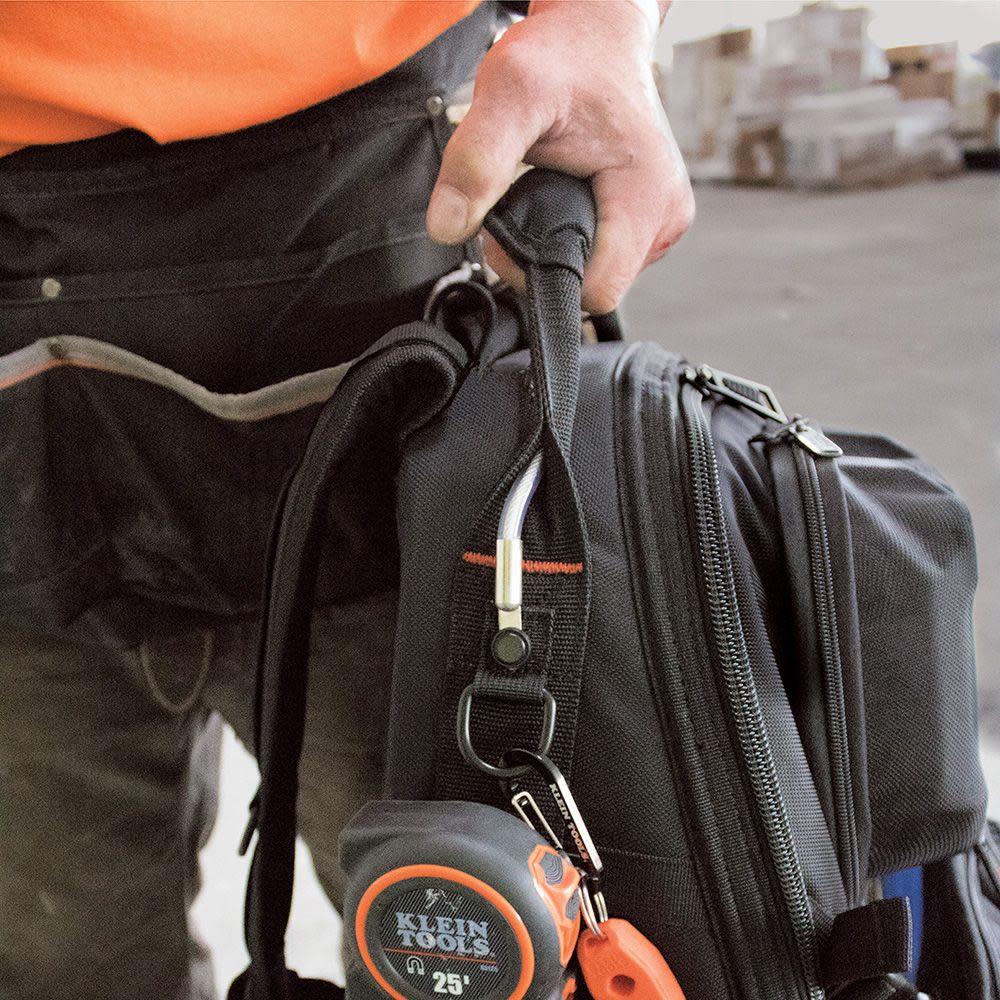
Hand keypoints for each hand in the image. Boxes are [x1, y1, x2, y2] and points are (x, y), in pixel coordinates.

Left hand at [425, 0, 693, 313]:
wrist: (595, 31)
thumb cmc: (564, 54)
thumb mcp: (509, 93)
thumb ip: (476, 160)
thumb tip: (447, 227)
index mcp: (648, 199)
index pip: (594, 291)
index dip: (541, 275)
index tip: (514, 228)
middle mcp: (666, 218)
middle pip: (593, 287)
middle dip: (544, 260)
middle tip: (520, 201)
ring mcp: (662, 223)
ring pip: (595, 275)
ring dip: (557, 248)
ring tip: (542, 192)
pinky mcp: (649, 221)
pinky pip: (602, 256)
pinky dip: (572, 236)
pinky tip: (562, 198)